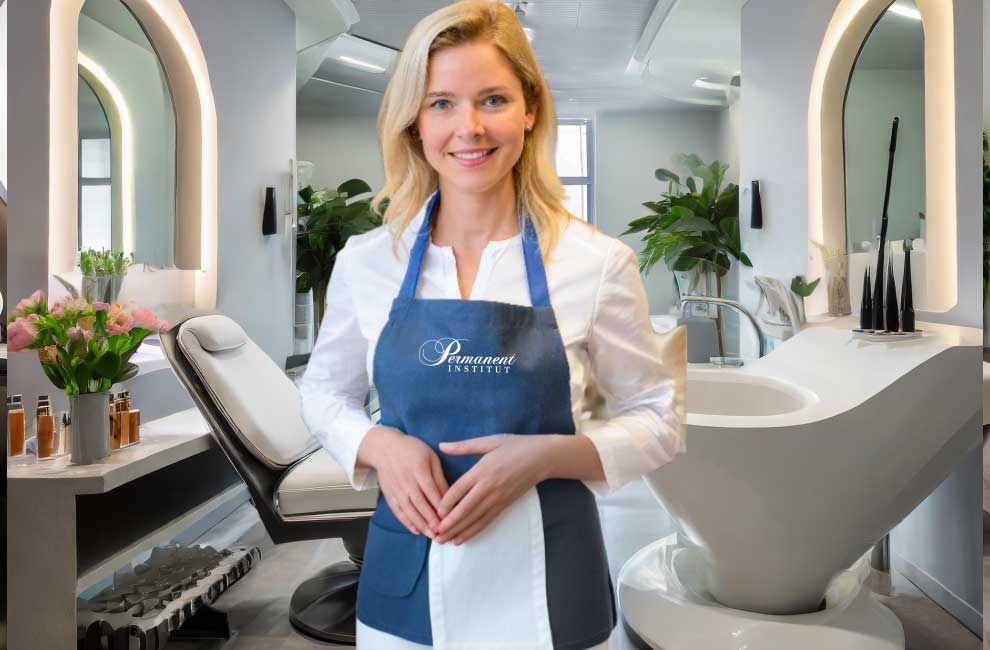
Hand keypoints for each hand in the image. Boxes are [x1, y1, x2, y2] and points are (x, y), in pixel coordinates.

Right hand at [358, 426, 448, 537]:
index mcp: (419, 469)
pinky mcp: (389, 496)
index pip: (432, 492)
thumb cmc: (411, 450)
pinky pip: (398, 512)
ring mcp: (396, 490)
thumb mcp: (430, 457)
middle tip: (443, 533)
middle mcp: (406, 482)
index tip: (451, 518)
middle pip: (420, 504)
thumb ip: (439, 477)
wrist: (384, 448)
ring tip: (432, 536)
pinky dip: (407, 523)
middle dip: (432, 520)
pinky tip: (416, 531)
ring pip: (409, 511)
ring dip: (421, 525)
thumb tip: (449, 496)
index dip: (441, 507)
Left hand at [435, 434, 551, 544]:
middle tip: (434, 534)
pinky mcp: (505, 505)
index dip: (445, 503)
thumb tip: (441, 446)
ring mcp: (498, 498)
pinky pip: (487, 521)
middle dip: (449, 523)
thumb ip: (464, 446)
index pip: (459, 490)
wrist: (543, 458)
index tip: (434, 512)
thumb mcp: (490, 441)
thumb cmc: (515, 446)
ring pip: (475, 519)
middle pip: (465, 509)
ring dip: (458, 531)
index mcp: (483, 470)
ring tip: (443, 541)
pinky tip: (462, 539)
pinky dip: (474, 531)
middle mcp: (489, 487)